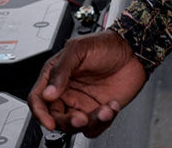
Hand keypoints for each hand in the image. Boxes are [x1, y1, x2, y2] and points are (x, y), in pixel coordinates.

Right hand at [28, 29, 146, 137]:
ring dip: (90, 123)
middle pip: (55, 117)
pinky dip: (104, 122)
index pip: (38, 99)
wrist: (133, 51)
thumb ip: (60, 71)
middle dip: (67, 123)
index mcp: (55, 76)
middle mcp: (67, 92)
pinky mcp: (99, 111)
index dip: (40, 113)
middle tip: (80, 118)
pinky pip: (95, 127)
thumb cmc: (105, 45)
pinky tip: (111, 106)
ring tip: (104, 110)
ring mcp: (83, 103)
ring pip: (75, 126)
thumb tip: (48, 93)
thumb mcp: (77, 50)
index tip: (49, 122)